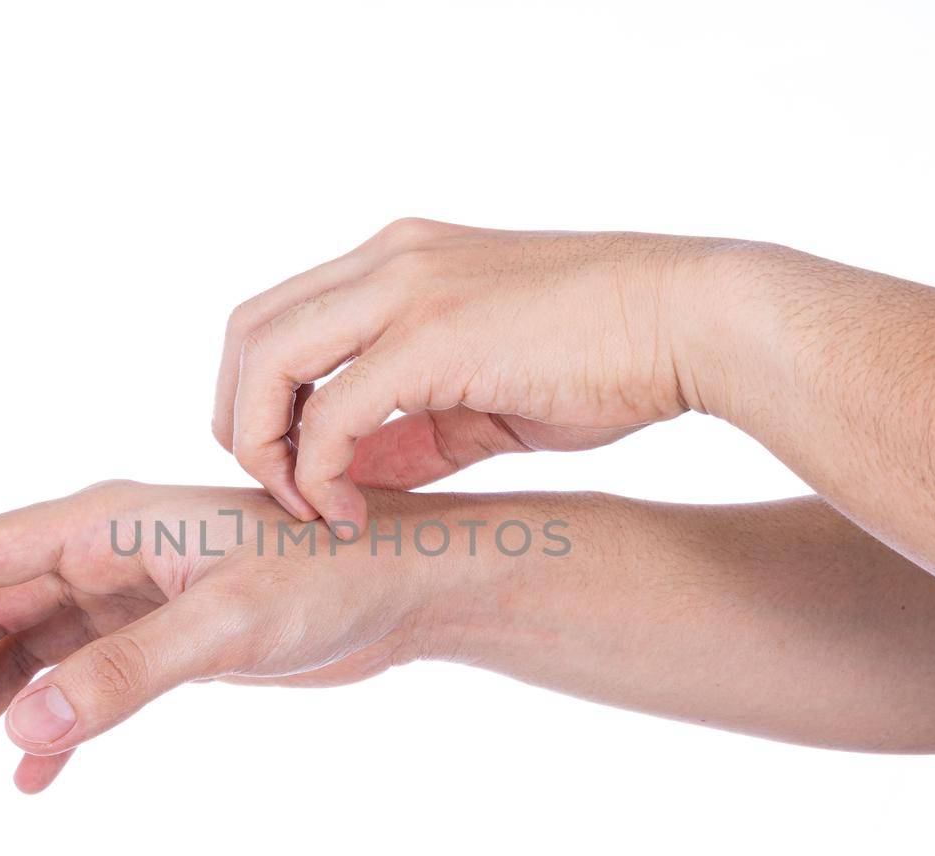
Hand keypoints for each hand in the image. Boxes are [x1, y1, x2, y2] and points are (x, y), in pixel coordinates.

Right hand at [0, 481, 488, 791]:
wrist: (409, 584)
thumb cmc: (333, 574)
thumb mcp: (228, 623)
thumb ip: (126, 673)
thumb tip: (22, 731)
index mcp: (106, 522)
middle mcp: (107, 552)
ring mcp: (133, 595)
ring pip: (26, 653)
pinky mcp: (166, 635)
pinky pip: (81, 680)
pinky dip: (49, 727)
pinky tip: (30, 776)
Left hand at [213, 218, 744, 529]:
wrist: (695, 323)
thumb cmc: (609, 361)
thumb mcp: (485, 396)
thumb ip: (410, 429)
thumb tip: (351, 479)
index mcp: (399, 261)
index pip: (277, 318)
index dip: (260, 400)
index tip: (293, 470)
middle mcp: (388, 261)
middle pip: (248, 332)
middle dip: (239, 422)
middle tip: (279, 492)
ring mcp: (405, 289)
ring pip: (267, 361)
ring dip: (263, 446)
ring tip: (307, 508)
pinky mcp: (431, 336)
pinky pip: (329, 411)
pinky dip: (317, 472)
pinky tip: (351, 515)